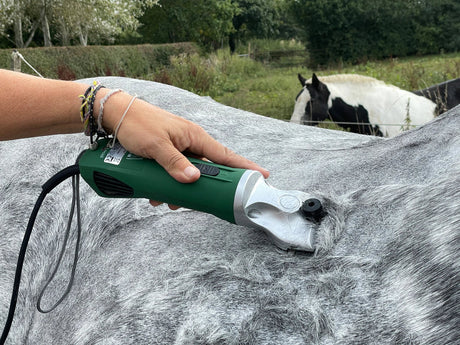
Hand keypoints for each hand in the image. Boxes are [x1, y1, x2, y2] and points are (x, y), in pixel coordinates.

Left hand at [98, 92, 269, 207]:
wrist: (116, 114)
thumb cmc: (138, 124)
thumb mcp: (156, 146)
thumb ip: (175, 163)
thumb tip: (194, 179)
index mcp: (194, 137)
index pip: (224, 155)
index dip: (244, 166)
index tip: (263, 175)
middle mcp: (190, 143)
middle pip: (208, 170)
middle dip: (203, 188)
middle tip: (197, 203)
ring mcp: (180, 149)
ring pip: (189, 175)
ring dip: (180, 190)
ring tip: (166, 200)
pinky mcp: (168, 154)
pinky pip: (175, 173)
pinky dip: (168, 185)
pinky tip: (156, 194)